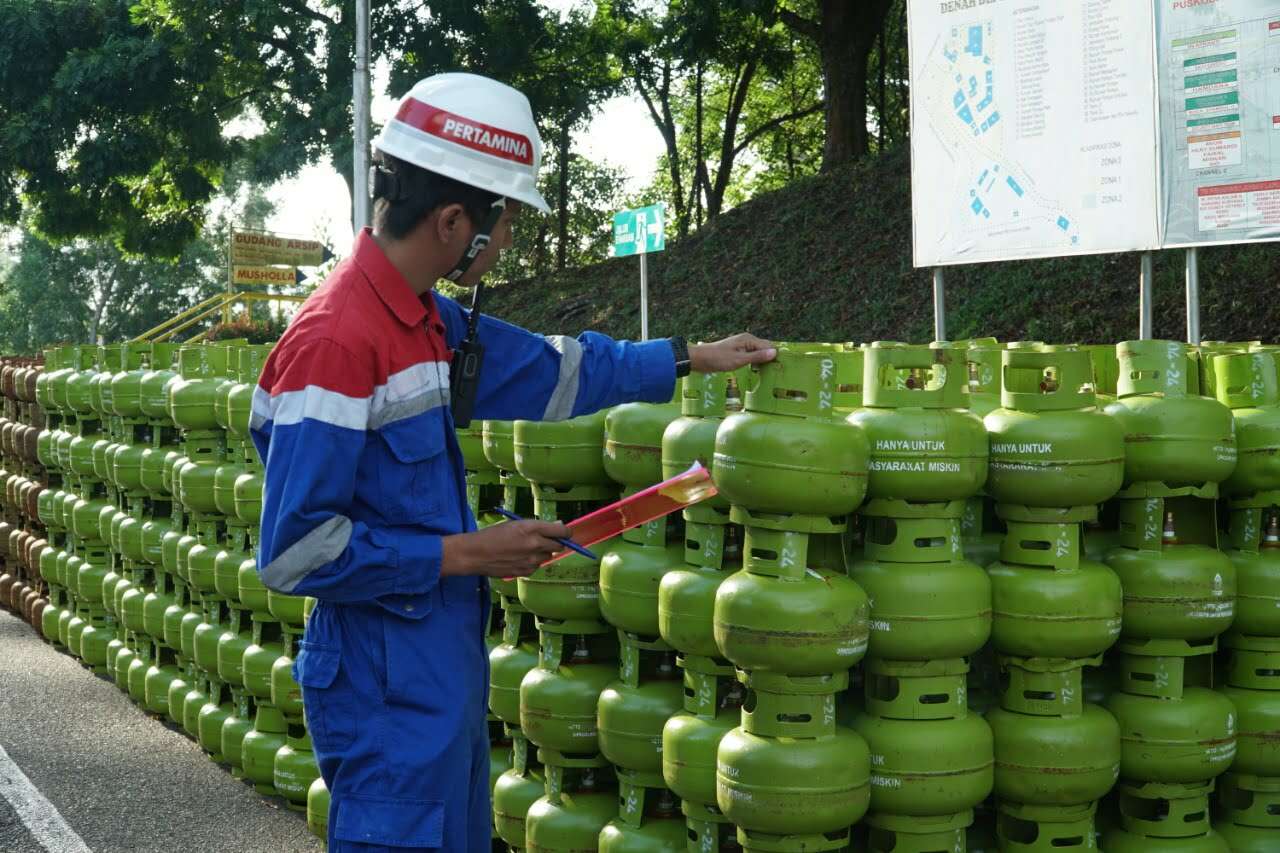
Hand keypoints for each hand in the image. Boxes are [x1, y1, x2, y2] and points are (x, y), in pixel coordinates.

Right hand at [441, 519, 571, 577]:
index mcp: (532, 528)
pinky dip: (532, 563)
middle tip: (544, 540)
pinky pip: (537, 567)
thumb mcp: (515, 524)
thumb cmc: (493, 534)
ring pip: (547, 556)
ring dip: (542, 552)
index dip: (566, 532)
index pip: (562, 532)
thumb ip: (538, 527)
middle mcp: (535, 544)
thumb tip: (559, 527)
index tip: (566, 533)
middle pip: (559, 546)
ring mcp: (531, 560)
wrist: (475, 554)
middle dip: (555, 542)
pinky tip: (518, 559)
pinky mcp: (526, 572)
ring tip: (525, 549)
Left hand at [690, 333, 776, 372]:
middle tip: (776, 373)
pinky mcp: (738, 352)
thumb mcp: (739, 360)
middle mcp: (747, 340)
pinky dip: (755, 362)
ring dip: (763, 361)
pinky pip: (752, 356)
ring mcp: (742, 346)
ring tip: (768, 373)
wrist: (700, 359)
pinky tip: (757, 371)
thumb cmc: (718, 359)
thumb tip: (774, 353)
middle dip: (770, 359)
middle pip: (765, 348)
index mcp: (749, 339)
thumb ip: (757, 357)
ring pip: (759, 353)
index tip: (780, 369)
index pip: (769, 346)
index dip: (775, 357)